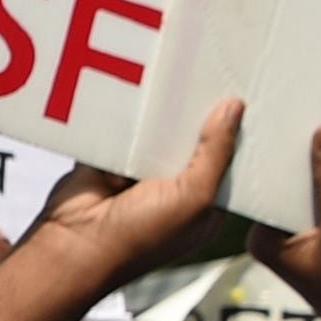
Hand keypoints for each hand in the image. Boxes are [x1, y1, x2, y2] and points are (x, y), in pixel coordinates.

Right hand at [10, 94, 241, 285]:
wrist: (73, 244)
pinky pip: (127, 127)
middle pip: (195, 139)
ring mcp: (142, 172)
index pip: (228, 160)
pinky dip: (130, 115)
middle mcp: (174, 186)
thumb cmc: (138, 238)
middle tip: (213, 77)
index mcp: (202, 203)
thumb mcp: (194, 198)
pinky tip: (140, 95)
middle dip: (200, 115)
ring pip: (161, 129)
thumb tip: (234, 108)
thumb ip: (216, 153)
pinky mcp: (112, 158)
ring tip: (177, 79)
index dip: (237, 133)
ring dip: (164, 113)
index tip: (246, 96)